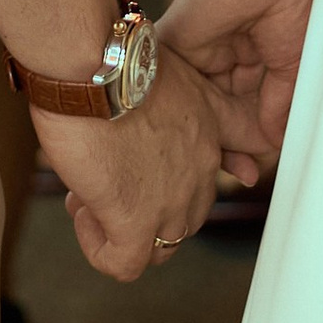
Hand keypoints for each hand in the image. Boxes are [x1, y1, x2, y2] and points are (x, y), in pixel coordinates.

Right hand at [34, 49, 255, 281]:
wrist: (96, 64)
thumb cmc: (115, 58)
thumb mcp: (160, 66)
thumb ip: (168, 97)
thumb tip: (143, 118)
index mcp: (208, 125)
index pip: (239, 155)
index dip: (233, 167)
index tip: (222, 174)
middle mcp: (200, 167)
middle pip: (189, 214)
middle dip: (148, 207)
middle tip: (112, 181)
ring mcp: (171, 200)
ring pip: (161, 248)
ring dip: (122, 228)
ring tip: (89, 196)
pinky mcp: (136, 221)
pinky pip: (125, 264)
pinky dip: (100, 249)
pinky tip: (82, 212)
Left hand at [161, 0, 322, 162]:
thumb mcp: (293, 61)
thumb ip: (278, 102)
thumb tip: (273, 140)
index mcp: (257, 52)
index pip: (251, 104)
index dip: (255, 136)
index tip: (258, 167)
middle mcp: (227, 53)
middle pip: (223, 108)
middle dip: (231, 142)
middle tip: (241, 174)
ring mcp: (201, 49)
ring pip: (200, 103)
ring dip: (209, 135)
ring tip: (226, 167)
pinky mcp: (176, 43)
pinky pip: (175, 85)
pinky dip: (183, 113)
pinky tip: (192, 141)